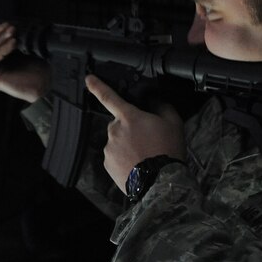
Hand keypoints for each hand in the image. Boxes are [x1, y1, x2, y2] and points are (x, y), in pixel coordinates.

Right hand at [0, 22, 49, 102]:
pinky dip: (1, 49)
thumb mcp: (27, 48)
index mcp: (0, 57)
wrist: (45, 84)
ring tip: (12, 32)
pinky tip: (13, 43)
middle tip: (8, 26)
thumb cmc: (39, 67)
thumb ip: (15, 38)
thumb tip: (9, 26)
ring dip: (0, 39)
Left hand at [85, 74, 184, 191]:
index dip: (97, 86)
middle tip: (147, 140)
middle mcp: (115, 130)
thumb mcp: (173, 122)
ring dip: (127, 144)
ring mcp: (109, 148)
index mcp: (129, 116)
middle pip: (119, 123)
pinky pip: (114, 156)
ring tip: (144, 155)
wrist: (161, 182)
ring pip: (116, 141)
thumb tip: (154, 100)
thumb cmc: (167, 150)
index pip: (109, 97)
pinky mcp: (108, 164)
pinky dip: (123, 158)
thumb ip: (162, 106)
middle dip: (130, 128)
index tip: (88, 79)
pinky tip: (137, 163)